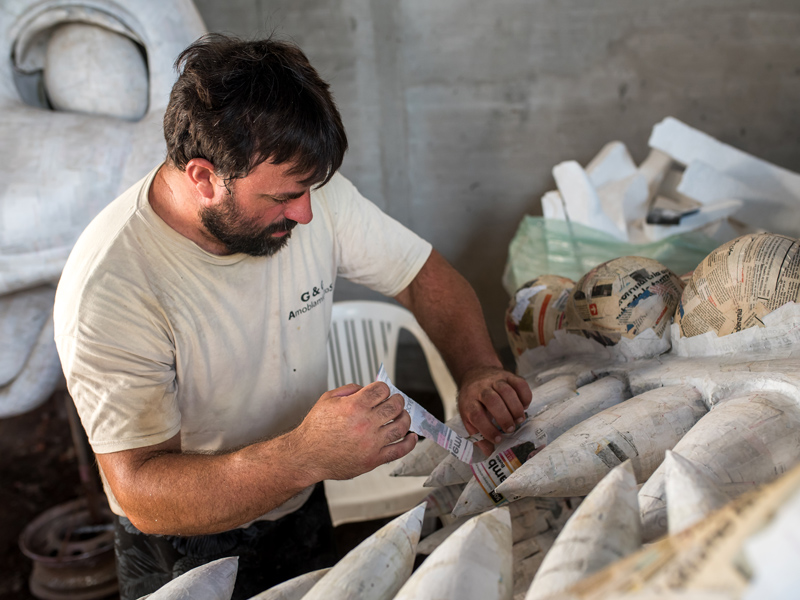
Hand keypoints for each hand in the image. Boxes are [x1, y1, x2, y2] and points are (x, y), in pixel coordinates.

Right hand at [294, 382, 416, 480]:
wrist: (307, 455)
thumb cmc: (315, 429)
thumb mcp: (327, 399)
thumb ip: (349, 390)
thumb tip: (366, 388)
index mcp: (355, 406)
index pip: (382, 390)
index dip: (384, 388)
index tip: (383, 391)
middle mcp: (366, 423)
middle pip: (395, 405)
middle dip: (397, 400)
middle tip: (396, 401)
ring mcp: (372, 442)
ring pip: (401, 426)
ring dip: (405, 417)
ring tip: (403, 415)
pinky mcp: (373, 459)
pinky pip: (399, 451)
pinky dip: (410, 443)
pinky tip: (412, 436)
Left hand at [457, 366, 531, 455]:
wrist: (475, 374)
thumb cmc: (473, 400)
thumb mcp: (468, 416)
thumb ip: (477, 434)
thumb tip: (490, 452)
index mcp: (468, 401)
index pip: (476, 414)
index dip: (487, 429)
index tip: (497, 439)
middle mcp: (480, 388)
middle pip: (492, 400)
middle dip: (504, 417)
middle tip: (510, 429)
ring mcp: (494, 380)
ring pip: (507, 391)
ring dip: (515, 408)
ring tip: (519, 420)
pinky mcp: (508, 375)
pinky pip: (520, 383)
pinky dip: (525, 396)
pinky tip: (524, 406)